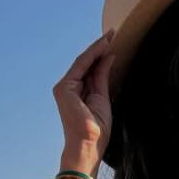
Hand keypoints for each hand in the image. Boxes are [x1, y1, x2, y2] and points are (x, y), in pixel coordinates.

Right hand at [52, 31, 114, 168]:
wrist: (88, 144)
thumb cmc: (96, 129)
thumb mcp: (103, 97)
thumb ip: (102, 76)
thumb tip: (109, 57)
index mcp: (76, 93)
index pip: (89, 69)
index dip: (101, 55)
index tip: (113, 42)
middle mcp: (68, 88)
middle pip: (86, 64)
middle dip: (99, 48)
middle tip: (114, 33)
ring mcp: (64, 88)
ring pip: (83, 62)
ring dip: (98, 48)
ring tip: (111, 35)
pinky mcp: (64, 88)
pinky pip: (81, 65)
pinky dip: (93, 54)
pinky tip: (104, 45)